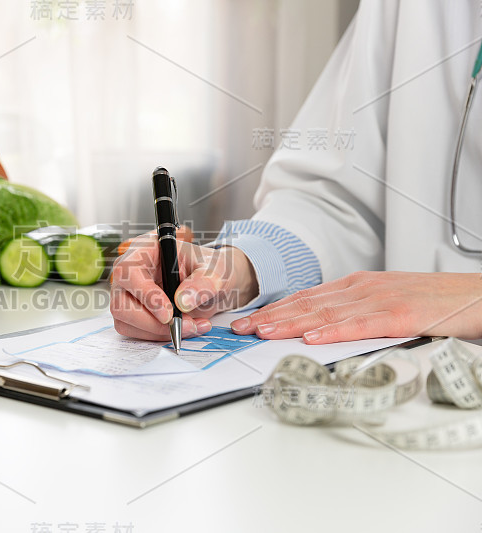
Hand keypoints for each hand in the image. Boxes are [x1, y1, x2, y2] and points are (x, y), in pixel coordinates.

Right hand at [110, 234, 258, 339]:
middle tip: (185, 326)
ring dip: (158, 332)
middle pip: (120, 304)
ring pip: (125, 322)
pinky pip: (134, 332)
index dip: (146, 295)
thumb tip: (182, 301)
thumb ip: (202, 283)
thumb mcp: (215, 271)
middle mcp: (129, 272)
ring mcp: (127, 293)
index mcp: (144, 250)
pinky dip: (158, 336)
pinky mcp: (131, 312)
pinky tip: (183, 328)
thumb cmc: (210, 270)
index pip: (129, 273)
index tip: (169, 313)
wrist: (213, 285)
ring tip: (192, 326)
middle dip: (153, 323)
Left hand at [231, 271, 481, 342]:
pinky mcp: (403, 313)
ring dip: (291, 322)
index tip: (248, 321)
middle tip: (240, 329)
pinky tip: (312, 338)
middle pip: (307, 303)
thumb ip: (355, 316)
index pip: (306, 298)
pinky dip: (334, 331)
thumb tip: (321, 334)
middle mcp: (363, 288)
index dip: (274, 310)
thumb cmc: (436, 303)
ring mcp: (382, 299)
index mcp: (357, 287)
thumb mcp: (386, 305)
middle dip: (270, 316)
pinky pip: (362, 323)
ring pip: (327, 312)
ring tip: (262, 332)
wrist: (480, 295)